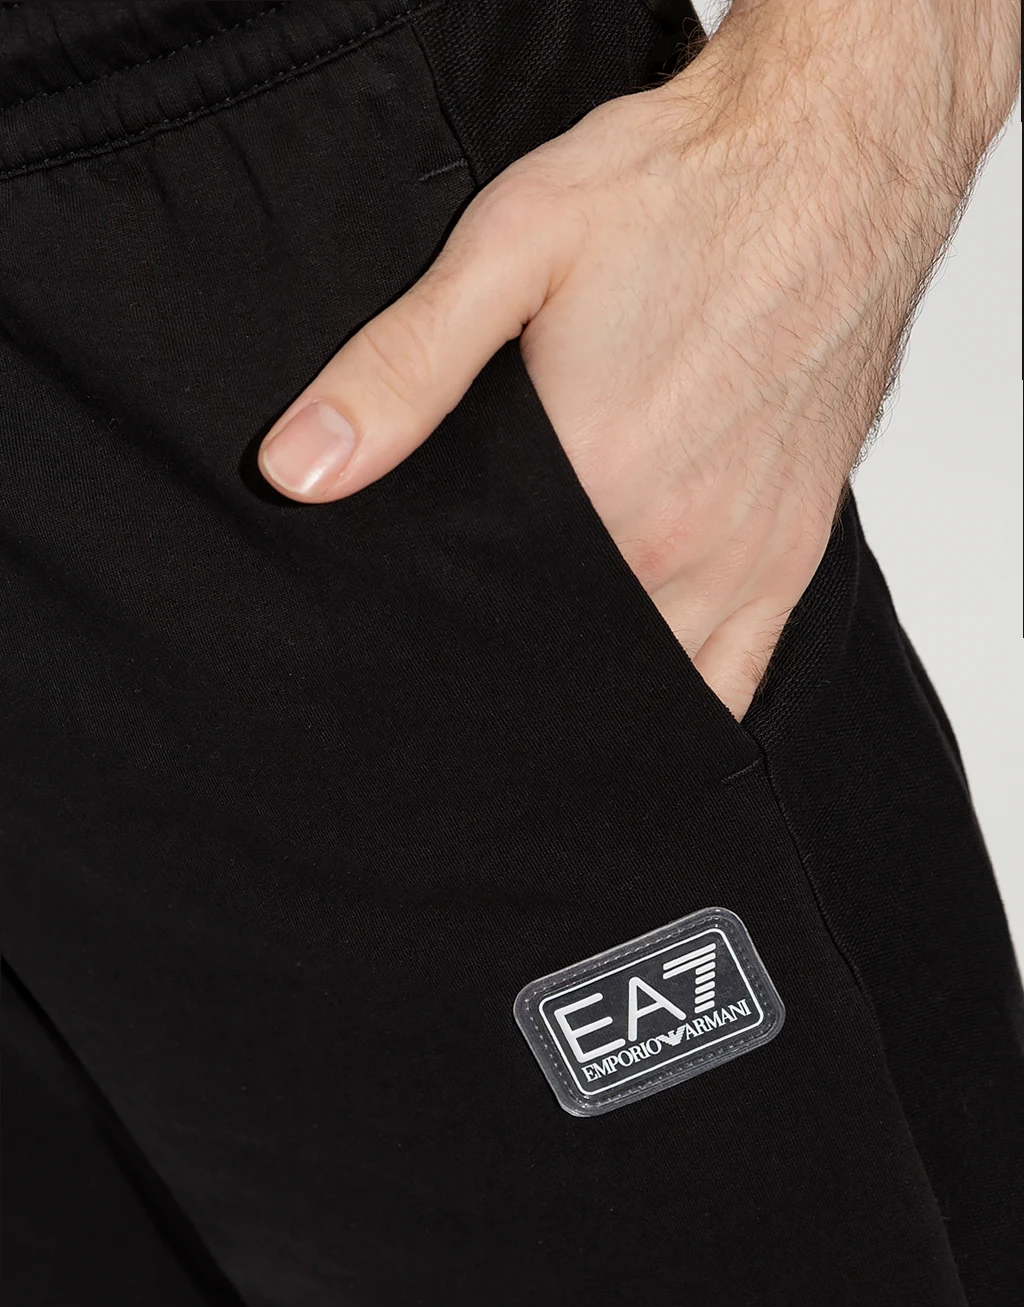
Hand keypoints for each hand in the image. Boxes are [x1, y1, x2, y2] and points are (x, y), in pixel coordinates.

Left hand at [258, 0, 1016, 718]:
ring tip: (535, 667)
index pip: (484, 613)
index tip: (406, 636)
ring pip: (642, 683)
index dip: (436, 628)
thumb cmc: (680, 192)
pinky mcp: (792, 554)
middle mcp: (673, 544)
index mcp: (595, 484)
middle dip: (503, 661)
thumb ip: (400, 371)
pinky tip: (633, 694)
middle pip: (559, 656)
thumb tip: (298, 468)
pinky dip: (678, 701)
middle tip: (462, 646)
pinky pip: (733, 681)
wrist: (830, 159)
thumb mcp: (508, 252)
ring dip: (585, 688)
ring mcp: (741, 559)